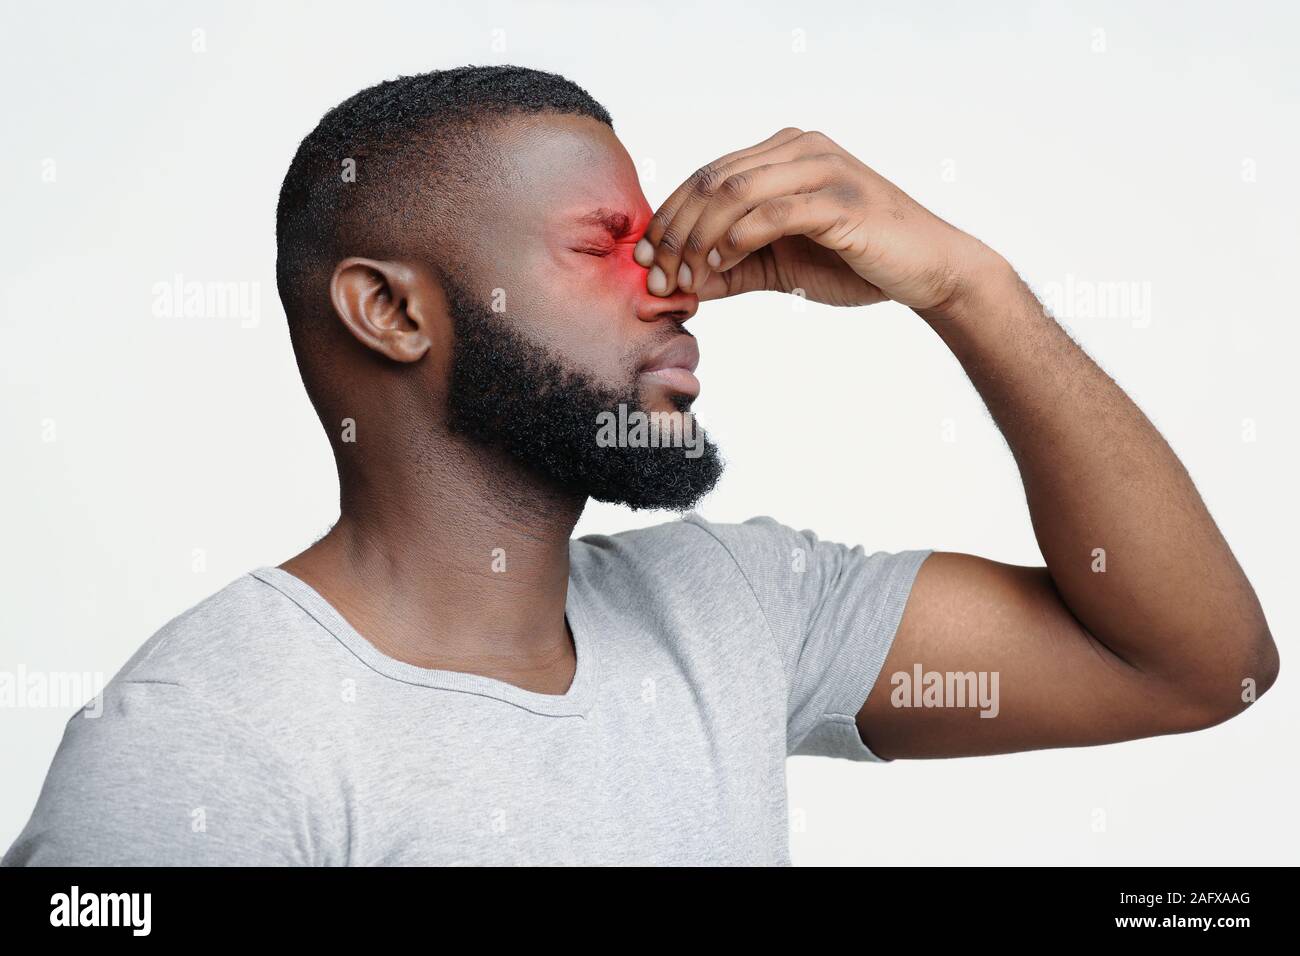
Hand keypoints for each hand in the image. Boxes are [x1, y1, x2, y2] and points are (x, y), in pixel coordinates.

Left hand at [634, 127, 1007, 314]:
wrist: (928, 271)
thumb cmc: (856, 263)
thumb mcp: (779, 266)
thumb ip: (730, 269)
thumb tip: (677, 287)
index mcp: (783, 152)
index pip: (706, 176)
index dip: (668, 218)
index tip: (645, 263)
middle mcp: (800, 148)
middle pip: (711, 179)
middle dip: (675, 231)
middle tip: (658, 277)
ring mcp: (822, 168)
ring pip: (734, 191)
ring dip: (699, 238)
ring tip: (684, 277)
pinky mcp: (841, 199)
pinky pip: (773, 211)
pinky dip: (737, 239)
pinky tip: (721, 266)